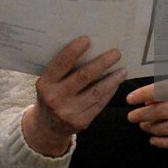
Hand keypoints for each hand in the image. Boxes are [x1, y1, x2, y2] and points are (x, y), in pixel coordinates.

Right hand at [22, 37, 124, 157]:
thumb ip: (62, 70)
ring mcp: (67, 112)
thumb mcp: (49, 83)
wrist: (47, 128)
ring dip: (112, 80)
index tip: (87, 39)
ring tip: (123, 70)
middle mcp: (54, 98)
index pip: (60, 64)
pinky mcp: (80, 122)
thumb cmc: (51, 96)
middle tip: (116, 53)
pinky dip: (109, 93)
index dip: (73, 51)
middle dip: (102, 63)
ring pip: (95, 92)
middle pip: (83, 77)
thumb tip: (90, 49)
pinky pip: (98, 105)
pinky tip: (116, 84)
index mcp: (45, 84)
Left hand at [126, 77, 167, 148]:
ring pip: (166, 128)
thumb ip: (165, 90)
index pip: (161, 90)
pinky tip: (152, 139)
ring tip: (143, 125)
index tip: (130, 99)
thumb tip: (146, 101)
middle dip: (142, 114)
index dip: (143, 94)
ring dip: (151, 128)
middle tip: (131, 116)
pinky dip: (162, 142)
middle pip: (161, 111)